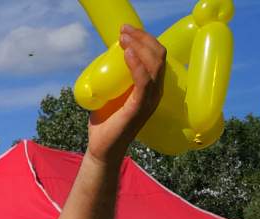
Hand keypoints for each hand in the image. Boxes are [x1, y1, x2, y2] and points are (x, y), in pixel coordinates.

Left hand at [86, 25, 165, 162]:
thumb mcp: (110, 93)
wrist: (101, 148)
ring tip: (123, 38)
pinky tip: (128, 54)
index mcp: (151, 87)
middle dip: (142, 38)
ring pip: (154, 65)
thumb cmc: (105, 122)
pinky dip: (136, 65)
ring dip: (139, 47)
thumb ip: (112, 78)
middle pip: (158, 56)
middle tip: (124, 30)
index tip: (126, 29)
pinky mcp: (139, 108)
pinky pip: (143, 82)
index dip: (145, 39)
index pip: (157, 56)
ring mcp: (149, 100)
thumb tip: (103, 58)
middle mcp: (155, 91)